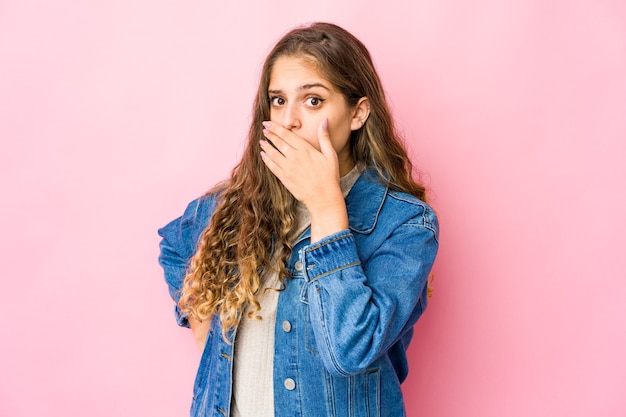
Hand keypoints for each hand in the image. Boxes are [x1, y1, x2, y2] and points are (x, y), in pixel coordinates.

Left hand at [260, 119, 348, 241]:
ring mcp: (288, 168)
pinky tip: (263, 155)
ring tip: (261, 141)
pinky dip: (267, 160)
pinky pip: (272, 167)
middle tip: (263, 129)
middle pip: (278, 142)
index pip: (286, 135)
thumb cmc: (329, 177)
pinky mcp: (285, 178)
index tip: (268, 123)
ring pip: (273, 154)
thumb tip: (324, 121)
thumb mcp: (331, 155)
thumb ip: (325, 137)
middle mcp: (295, 157)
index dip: (275, 128)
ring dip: (266, 146)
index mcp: (305, 149)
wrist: (323, 198)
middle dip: (269, 134)